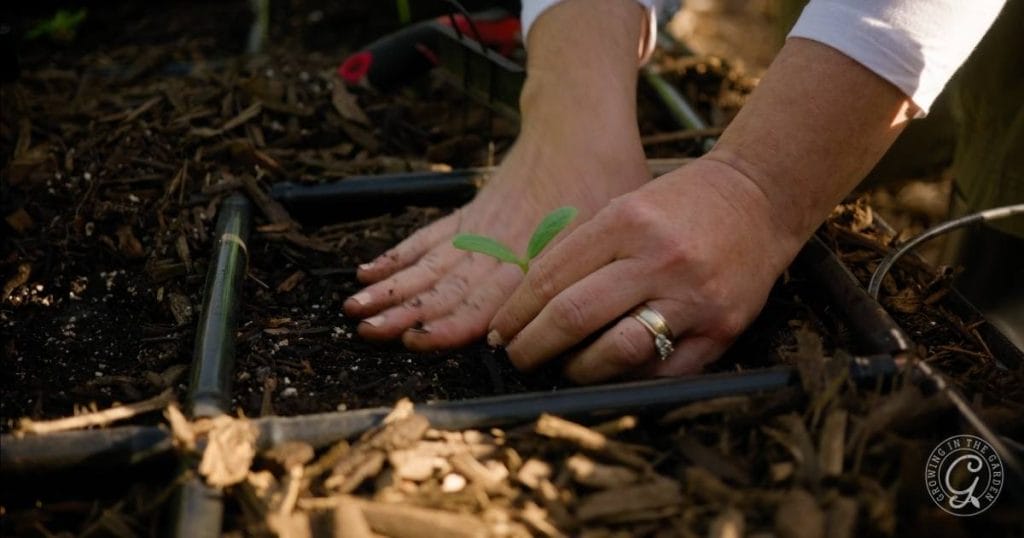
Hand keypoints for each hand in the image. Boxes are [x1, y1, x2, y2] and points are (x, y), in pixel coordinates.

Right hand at [343, 133, 648, 350]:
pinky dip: (399, 255)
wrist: (578, 129)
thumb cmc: (603, 184)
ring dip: (391, 287)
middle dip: (403, 312)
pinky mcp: (470, 214)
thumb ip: (580, 283)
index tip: (417, 341)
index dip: (448, 324)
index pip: (483, 301)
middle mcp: (497, 246)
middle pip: (444, 285)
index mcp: (531, 257)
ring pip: (428, 264)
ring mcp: (478, 229)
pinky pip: (428, 237)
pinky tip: (372, 269)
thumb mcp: (607, 238)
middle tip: (366, 331)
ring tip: (355, 307)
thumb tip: (571, 334)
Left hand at [488, 157, 803, 382]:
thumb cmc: (681, 205)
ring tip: (564, 369)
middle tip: (518, 357)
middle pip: (573, 316)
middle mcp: (657, 259)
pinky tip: (612, 373)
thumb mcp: (624, 208)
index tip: (500, 331)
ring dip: (578, 369)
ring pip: (616, 351)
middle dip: (533, 346)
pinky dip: (629, 377)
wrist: (759, 199)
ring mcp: (692, 296)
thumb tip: (529, 306)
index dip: (516, 312)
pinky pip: (664, 370)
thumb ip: (581, 251)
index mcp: (625, 222)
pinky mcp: (722, 327)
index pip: (550, 277)